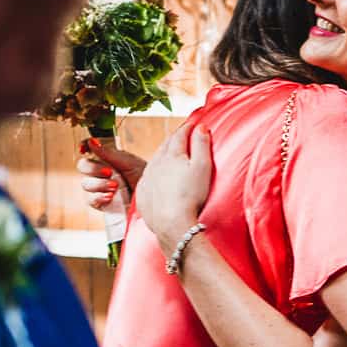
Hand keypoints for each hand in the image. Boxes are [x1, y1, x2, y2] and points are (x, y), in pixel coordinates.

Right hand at [78, 139, 145, 211]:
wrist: (151, 196)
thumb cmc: (142, 175)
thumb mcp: (127, 161)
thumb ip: (108, 153)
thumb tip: (92, 141)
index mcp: (106, 158)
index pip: (88, 151)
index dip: (83, 147)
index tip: (84, 149)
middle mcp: (100, 172)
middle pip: (83, 166)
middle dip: (93, 168)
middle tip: (109, 172)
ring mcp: (99, 188)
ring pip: (86, 184)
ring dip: (99, 184)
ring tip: (115, 187)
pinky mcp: (101, 203)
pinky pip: (90, 200)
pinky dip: (98, 197)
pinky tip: (110, 197)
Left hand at [139, 122, 214, 246]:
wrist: (171, 223)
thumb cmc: (190, 196)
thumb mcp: (202, 167)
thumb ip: (202, 145)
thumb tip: (200, 127)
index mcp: (172, 155)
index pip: (180, 135)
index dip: (188, 127)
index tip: (194, 123)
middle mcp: (156, 163)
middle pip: (166, 145)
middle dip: (175, 137)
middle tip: (183, 133)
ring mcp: (148, 178)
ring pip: (155, 159)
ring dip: (163, 153)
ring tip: (170, 151)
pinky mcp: (143, 193)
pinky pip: (148, 177)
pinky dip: (154, 171)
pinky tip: (158, 175)